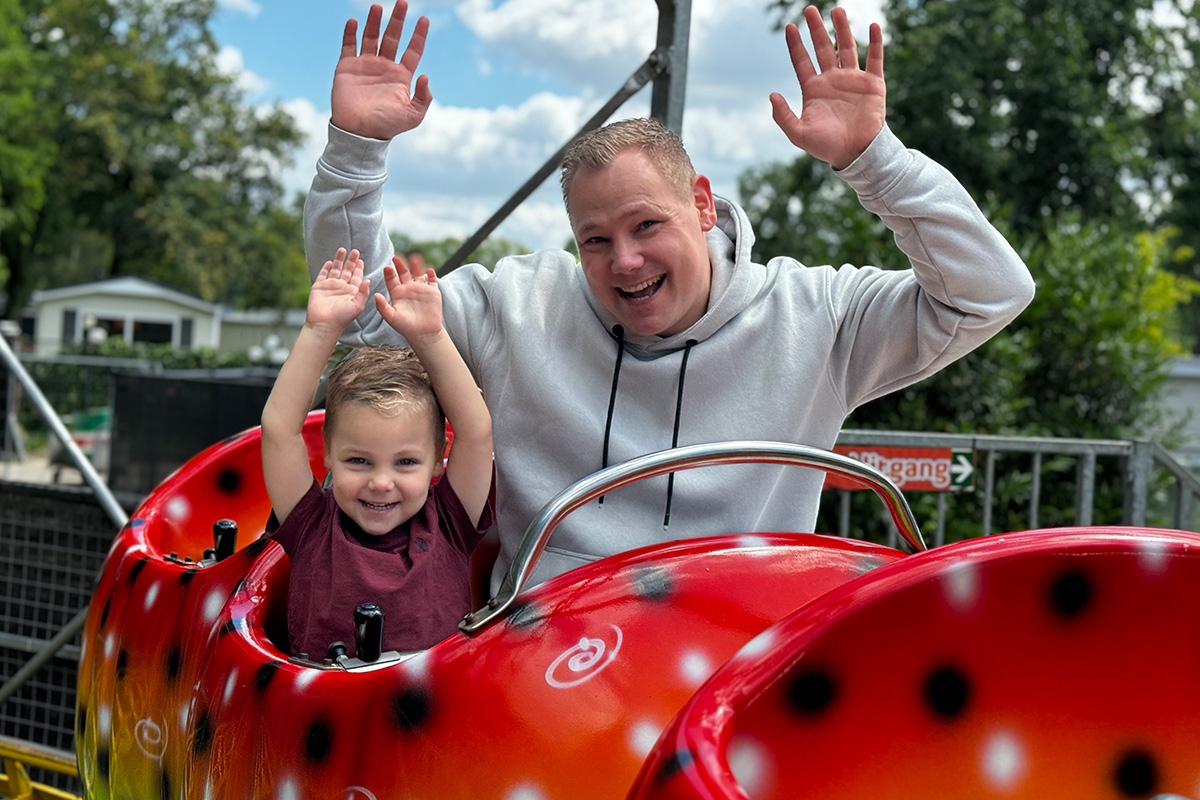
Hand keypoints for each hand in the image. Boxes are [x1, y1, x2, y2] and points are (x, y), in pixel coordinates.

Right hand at [308, 248, 370, 331]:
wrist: (324, 324)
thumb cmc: (342, 318)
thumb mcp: (357, 305)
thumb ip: (363, 292)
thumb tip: (368, 280)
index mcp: (351, 292)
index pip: (356, 277)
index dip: (358, 268)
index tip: (361, 259)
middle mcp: (341, 288)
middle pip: (347, 271)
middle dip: (351, 261)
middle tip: (355, 251)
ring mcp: (330, 286)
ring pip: (335, 270)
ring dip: (339, 260)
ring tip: (342, 250)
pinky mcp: (319, 286)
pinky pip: (323, 274)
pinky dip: (325, 268)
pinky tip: (329, 261)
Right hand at [330, 0, 431, 139]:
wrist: (359, 133)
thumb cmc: (386, 126)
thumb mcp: (413, 116)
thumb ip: (423, 98)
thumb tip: (425, 76)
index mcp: (400, 77)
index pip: (412, 50)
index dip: (419, 35)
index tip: (425, 19)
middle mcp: (384, 67)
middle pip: (392, 38)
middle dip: (398, 20)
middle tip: (403, 2)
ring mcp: (365, 65)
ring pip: (371, 37)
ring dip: (374, 22)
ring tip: (378, 6)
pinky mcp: (347, 67)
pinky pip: (349, 45)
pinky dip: (351, 33)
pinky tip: (355, 21)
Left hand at [375, 253, 443, 340]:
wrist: (423, 333)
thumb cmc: (405, 327)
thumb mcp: (391, 317)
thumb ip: (382, 307)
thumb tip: (376, 295)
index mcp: (397, 293)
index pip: (391, 279)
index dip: (389, 273)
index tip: (387, 268)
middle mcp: (408, 288)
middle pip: (403, 272)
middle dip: (400, 265)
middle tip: (396, 258)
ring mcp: (421, 289)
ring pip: (418, 273)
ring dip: (416, 265)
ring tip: (413, 258)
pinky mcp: (433, 292)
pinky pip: (432, 280)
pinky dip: (431, 275)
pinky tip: (429, 271)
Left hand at [769, 6, 885, 169]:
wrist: (856, 154)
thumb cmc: (827, 146)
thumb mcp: (799, 134)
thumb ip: (783, 116)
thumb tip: (772, 94)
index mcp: (814, 89)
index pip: (802, 61)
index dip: (796, 44)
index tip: (790, 27)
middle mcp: (832, 80)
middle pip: (823, 48)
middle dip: (816, 29)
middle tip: (810, 9)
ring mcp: (853, 80)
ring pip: (847, 47)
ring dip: (842, 29)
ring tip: (837, 10)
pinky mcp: (873, 83)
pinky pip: (875, 59)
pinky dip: (875, 43)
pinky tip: (872, 26)